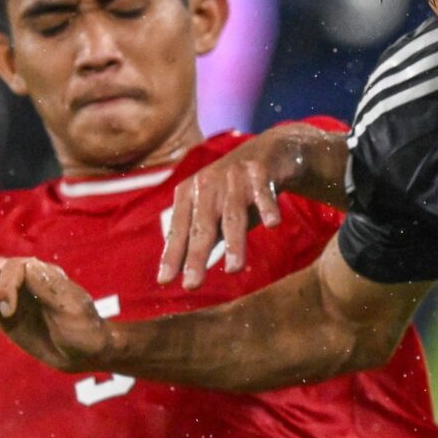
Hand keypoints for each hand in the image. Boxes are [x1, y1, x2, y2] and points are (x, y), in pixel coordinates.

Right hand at [0, 255, 111, 371]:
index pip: (12, 266)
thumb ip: (51, 289)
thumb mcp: (72, 310)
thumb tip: (29, 265)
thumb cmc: (84, 331)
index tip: (8, 313)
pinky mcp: (3, 311)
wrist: (84, 352)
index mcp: (42, 273)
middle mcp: (24, 279)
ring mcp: (12, 294)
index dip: (4, 286)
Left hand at [158, 124, 342, 288]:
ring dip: (234, 243)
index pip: (178, 230)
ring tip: (234, 269)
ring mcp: (233, 176)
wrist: (268, 152)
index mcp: (189, 194)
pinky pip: (264, 193)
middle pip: (202, 226)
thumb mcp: (214, 212)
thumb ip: (201, 237)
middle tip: (192, 285)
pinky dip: (268, 207)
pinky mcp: (259, 171)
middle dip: (196, 256)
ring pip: (233, 215)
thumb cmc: (235, 191)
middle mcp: (207, 184)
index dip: (172, 255)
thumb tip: (184, 274)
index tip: (165, 281)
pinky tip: (272, 224)